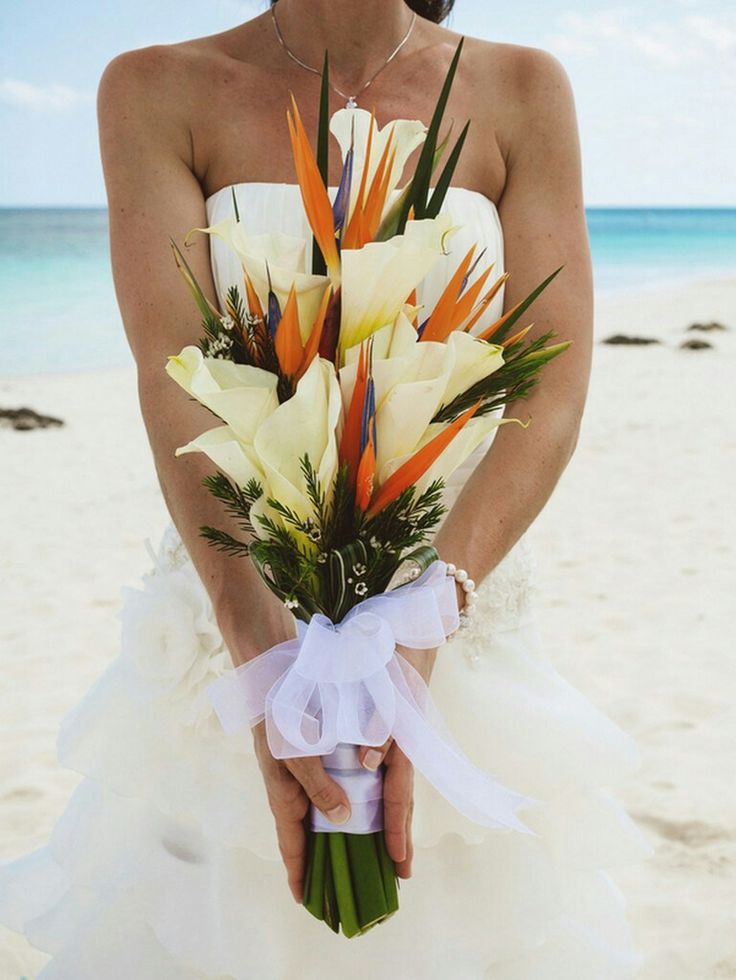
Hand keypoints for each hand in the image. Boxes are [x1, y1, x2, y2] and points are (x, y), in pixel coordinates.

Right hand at [252, 721, 351, 903]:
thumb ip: (319, 786)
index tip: (308, 904)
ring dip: (334, 839)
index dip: (299, 875)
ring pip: (319, 817)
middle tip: (342, 892)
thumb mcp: (299, 755)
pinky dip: (339, 812)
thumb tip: (341, 816)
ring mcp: (300, 780)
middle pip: (308, 837)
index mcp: (284, 798)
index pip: (291, 847)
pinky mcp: (311, 765)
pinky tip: (358, 816)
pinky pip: (326, 796)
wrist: (272, 685)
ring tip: (358, 861)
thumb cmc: (280, 720)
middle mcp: (292, 794)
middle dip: (322, 864)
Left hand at [357, 644, 437, 879]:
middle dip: (400, 834)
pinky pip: (389, 766)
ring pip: (396, 783)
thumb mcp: (382, 685)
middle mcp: (404, 740)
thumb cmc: (390, 652)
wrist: (412, 622)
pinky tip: (376, 798)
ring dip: (394, 816)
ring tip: (389, 848)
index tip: (399, 864)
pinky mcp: (393, 724)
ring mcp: (401, 734)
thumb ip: (379, 724)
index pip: (399, 792)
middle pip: (402, 796)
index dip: (398, 828)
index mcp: (402, 736)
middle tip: (400, 873)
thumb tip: (370, 764)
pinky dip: (386, 789)